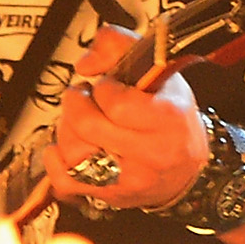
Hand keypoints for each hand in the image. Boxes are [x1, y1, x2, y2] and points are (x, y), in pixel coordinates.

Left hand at [41, 26, 209, 212]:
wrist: (189, 170)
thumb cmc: (172, 117)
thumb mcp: (159, 70)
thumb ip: (120, 46)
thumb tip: (85, 64)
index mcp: (168, 118)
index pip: (116, 102)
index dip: (102, 88)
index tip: (107, 86)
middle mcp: (151, 153)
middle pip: (89, 127)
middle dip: (76, 104)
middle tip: (83, 98)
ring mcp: (129, 179)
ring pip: (74, 153)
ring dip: (67, 130)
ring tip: (80, 121)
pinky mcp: (111, 197)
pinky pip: (66, 183)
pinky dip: (55, 161)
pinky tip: (63, 147)